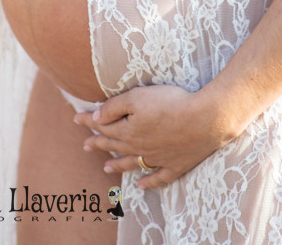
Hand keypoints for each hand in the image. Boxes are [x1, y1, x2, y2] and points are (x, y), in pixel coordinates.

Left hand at [74, 83, 231, 190]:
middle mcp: (140, 148)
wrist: (204, 120)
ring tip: (106, 167)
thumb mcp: (137, 97)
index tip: (76, 119)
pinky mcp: (175, 165)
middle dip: (98, 143)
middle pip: (115, 146)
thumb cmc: (170, 104)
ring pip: (132, 163)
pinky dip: (148, 182)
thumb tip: (96, 118)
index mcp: (128, 131)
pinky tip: (141, 185)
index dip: (89, 122)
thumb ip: (114, 108)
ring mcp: (158, 158)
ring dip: (118, 165)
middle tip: (85, 145)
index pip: (104, 126)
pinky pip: (158, 177)